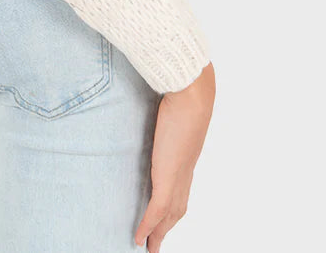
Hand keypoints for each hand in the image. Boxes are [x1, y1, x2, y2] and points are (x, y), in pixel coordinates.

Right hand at [134, 61, 215, 249]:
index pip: (180, 189)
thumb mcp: (175, 105)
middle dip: (166, 228)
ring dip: (158, 232)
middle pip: (176, 209)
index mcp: (186, 157)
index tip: (165, 218)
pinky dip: (148, 226)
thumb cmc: (185, 93)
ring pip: (168, 215)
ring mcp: (177, 176)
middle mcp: (184, 170)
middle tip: (155, 244)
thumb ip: (168, 109)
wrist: (192, 95)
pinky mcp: (168, 177)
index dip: (173, 206)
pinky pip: (156, 210)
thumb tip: (160, 99)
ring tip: (148, 246)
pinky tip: (139, 237)